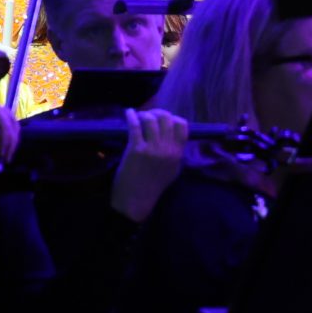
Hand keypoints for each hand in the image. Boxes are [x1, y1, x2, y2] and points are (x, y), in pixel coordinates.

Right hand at [0, 92, 20, 164]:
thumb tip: (4, 147)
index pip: (5, 122)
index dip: (8, 139)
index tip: (3, 156)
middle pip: (12, 122)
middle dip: (13, 142)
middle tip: (6, 159)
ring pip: (10, 124)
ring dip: (10, 142)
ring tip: (4, 158)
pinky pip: (3, 126)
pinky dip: (4, 140)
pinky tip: (0, 152)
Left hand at [108, 108, 190, 222]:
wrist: (137, 200)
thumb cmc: (154, 186)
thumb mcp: (172, 170)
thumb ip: (175, 154)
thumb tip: (173, 137)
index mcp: (178, 153)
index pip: (182, 125)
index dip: (173, 118)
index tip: (164, 119)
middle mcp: (167, 149)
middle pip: (166, 118)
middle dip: (157, 112)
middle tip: (149, 115)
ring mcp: (152, 149)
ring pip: (151, 119)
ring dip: (144, 114)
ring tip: (139, 116)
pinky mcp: (136, 149)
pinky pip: (134, 126)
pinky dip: (131, 116)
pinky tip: (128, 112)